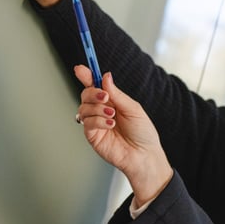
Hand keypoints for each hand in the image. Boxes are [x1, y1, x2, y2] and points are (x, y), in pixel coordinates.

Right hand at [74, 66, 171, 203]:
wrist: (144, 155)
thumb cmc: (143, 133)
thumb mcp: (133, 108)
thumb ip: (117, 93)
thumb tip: (105, 76)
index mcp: (111, 101)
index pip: (95, 85)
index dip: (86, 75)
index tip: (80, 68)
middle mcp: (101, 111)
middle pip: (85, 94)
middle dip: (93, 92)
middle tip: (105, 97)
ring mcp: (95, 123)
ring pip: (83, 107)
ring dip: (97, 108)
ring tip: (112, 115)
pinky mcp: (92, 136)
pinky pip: (87, 122)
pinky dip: (98, 120)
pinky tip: (110, 125)